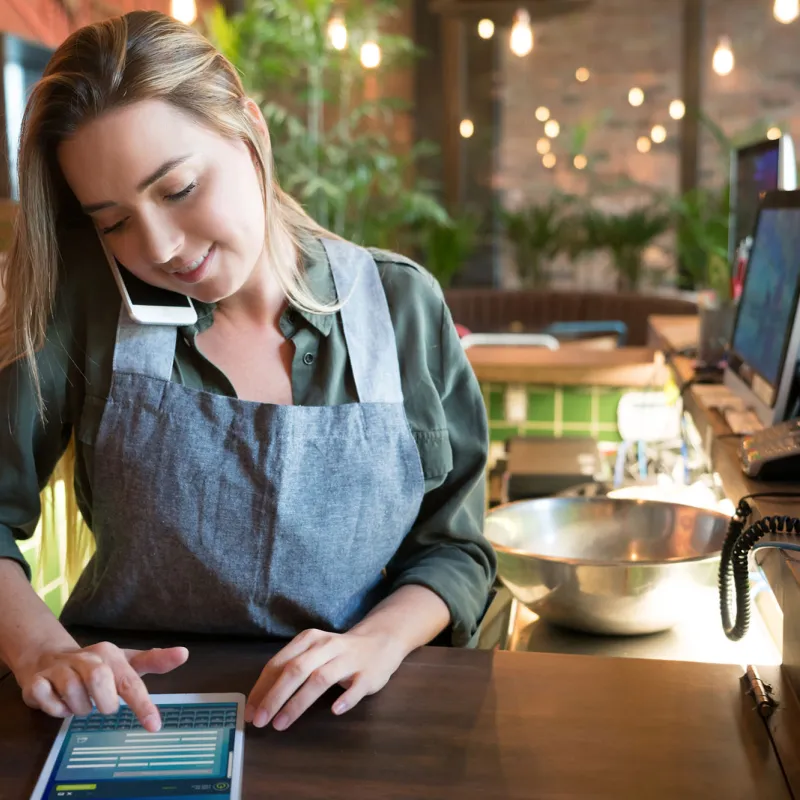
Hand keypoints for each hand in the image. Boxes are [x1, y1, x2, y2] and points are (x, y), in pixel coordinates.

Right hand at [14, 642, 188, 730]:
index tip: (154, 726)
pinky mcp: (36, 680)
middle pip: (101, 686)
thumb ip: (154, 661)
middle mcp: (87, 658)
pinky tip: (57, 700)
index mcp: (111, 654)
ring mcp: (60, 667)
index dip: (142, 704)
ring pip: (74, 696)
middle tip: (99, 703)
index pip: (131, 681)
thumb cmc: (96, 665)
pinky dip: (54, 709)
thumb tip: (184, 652)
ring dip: (78, 708)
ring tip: (78, 700)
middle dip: (103, 704)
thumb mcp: (126, 662)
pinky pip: (47, 701)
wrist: (49, 657)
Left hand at [245, 629, 405, 730]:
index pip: (279, 663)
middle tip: (260, 722)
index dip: (262, 688)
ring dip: (298, 703)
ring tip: (281, 724)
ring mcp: (348, 659)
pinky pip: (356, 687)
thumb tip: (259, 701)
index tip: (250, 712)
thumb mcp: (313, 652)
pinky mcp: (367, 674)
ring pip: (320, 679)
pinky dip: (345, 699)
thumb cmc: (338, 652)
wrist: (380, 640)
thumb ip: (289, 669)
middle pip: (296, 670)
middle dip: (275, 696)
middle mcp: (326, 646)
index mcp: (309, 639)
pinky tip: (335, 710)